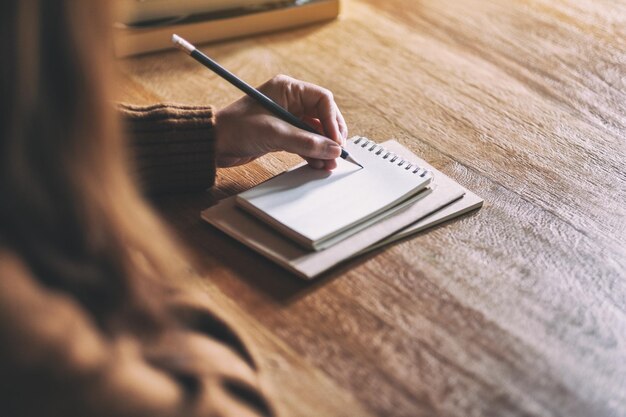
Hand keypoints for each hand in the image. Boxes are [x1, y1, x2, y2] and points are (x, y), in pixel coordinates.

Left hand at [214, 74, 347, 169]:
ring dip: (323, 147)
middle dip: (331, 136)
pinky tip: (318, 164)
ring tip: (330, 164)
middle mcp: (289, 101)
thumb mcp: (274, 133)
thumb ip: (306, 142)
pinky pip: (305, 142)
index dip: (333, 120)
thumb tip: (333, 150)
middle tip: (337, 153)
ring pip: (315, 131)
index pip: (322, 100)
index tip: (336, 141)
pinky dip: (313, 153)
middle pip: (323, 116)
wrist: (214, 144)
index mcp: (287, 89)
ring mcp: (287, 118)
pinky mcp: (283, 134)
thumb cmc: (236, 128)